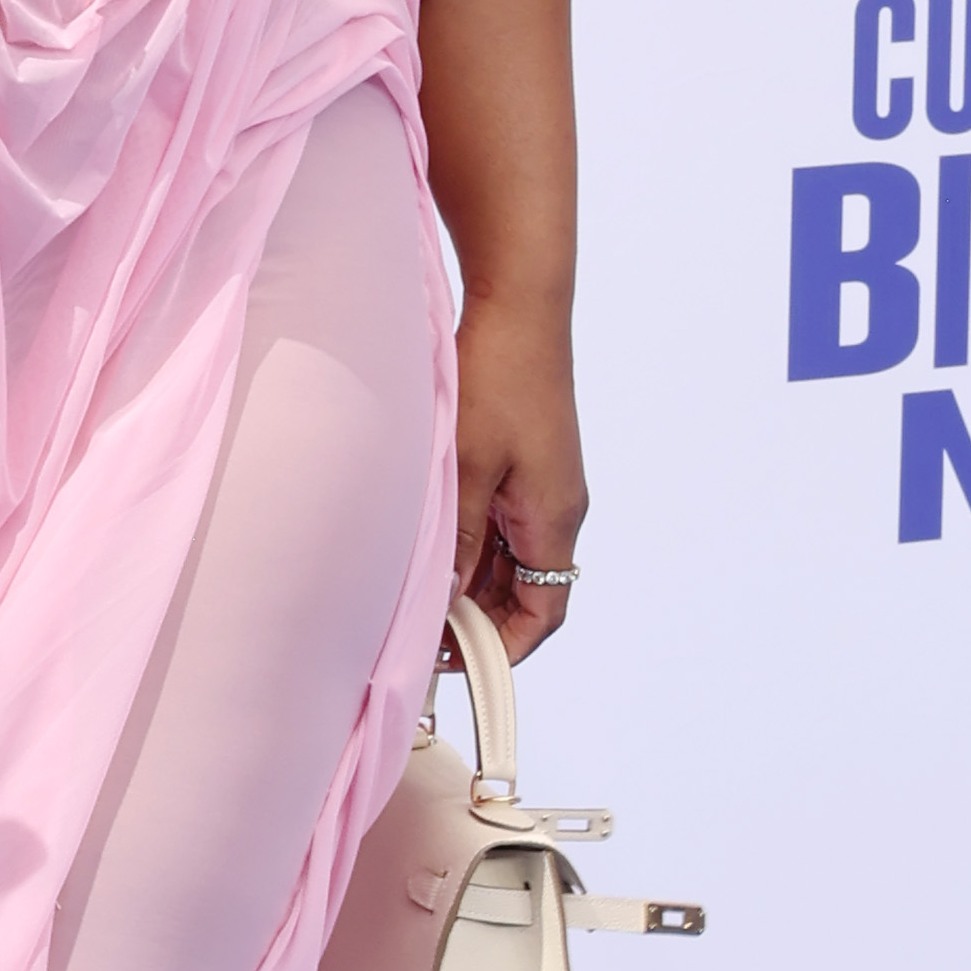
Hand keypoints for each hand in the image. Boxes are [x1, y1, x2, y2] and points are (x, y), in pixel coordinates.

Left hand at [453, 288, 583, 660]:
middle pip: (525, 593)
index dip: (498, 651)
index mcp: (554, 520)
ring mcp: (541, 484)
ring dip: (468, 581)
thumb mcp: (466, 470)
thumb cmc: (496, 380)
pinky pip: (499, 524)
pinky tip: (427, 544)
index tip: (449, 664)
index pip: (541, 617)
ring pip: (508, 560)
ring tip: (414, 594)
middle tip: (418, 634)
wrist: (519, 305)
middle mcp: (556, 509)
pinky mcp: (523, 461)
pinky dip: (468, 544)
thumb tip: (444, 605)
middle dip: (476, 621)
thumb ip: (458, 541)